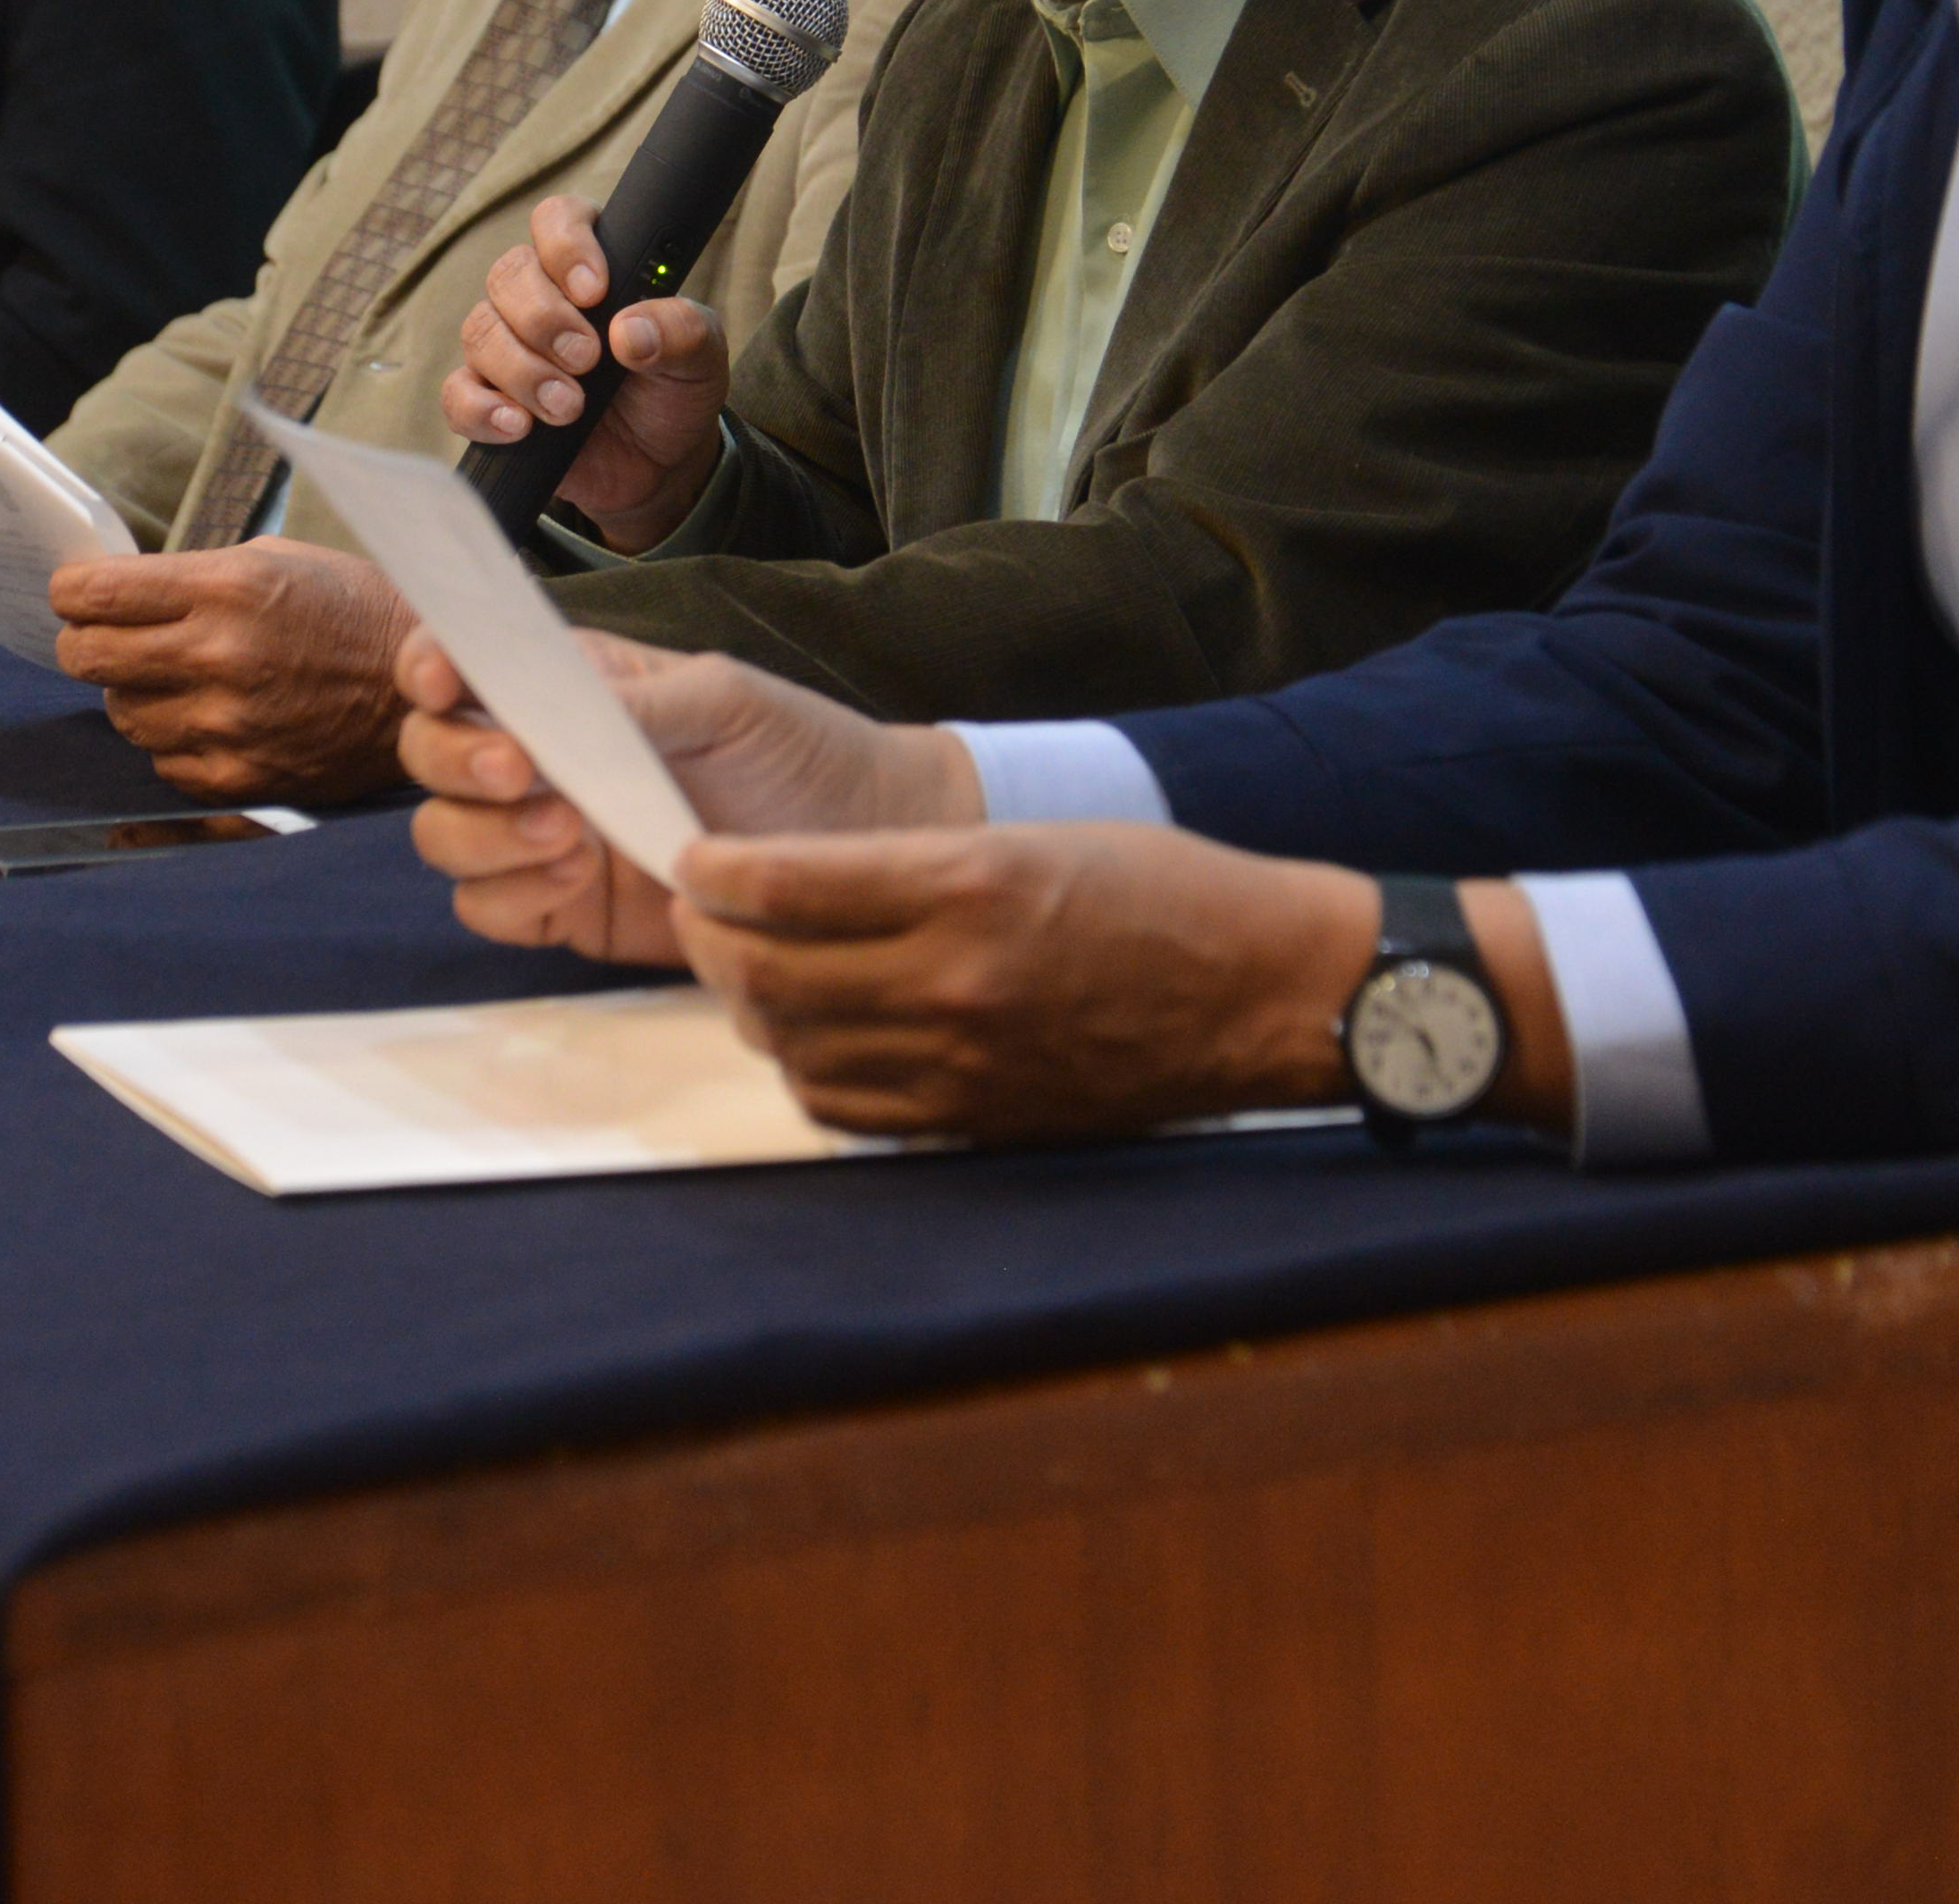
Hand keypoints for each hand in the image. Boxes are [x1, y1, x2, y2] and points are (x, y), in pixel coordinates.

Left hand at [50, 536, 420, 801]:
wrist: (432, 690)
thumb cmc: (355, 613)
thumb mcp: (278, 561)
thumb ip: (192, 577)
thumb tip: (113, 591)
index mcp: (228, 589)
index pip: (95, 595)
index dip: (71, 592)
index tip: (75, 595)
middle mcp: (221, 658)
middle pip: (86, 656)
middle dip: (86, 641)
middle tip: (105, 636)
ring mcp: (229, 725)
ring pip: (121, 713)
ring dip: (135, 694)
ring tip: (177, 678)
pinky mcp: (241, 778)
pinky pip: (163, 762)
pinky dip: (175, 740)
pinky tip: (211, 717)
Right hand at [396, 626, 968, 969]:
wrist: (858, 847)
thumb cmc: (796, 750)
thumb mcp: (726, 700)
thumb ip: (636, 699)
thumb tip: (550, 702)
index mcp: (569, 683)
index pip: (465, 661)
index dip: (431, 663)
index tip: (444, 681)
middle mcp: (540, 754)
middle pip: (432, 752)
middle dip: (457, 759)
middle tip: (522, 771)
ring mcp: (544, 835)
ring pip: (446, 835)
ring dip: (485, 834)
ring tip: (571, 836)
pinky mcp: (562, 909)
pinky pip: (488, 908)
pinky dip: (509, 895)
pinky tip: (575, 879)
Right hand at [443, 191, 731, 543]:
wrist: (659, 467)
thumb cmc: (674, 393)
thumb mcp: (700, 360)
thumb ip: (680, 333)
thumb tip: (629, 331)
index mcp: (592, 267)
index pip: (558, 220)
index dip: (566, 246)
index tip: (593, 292)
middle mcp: (541, 297)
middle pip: (508, 275)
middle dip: (544, 319)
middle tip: (587, 360)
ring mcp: (508, 348)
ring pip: (480, 331)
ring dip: (523, 371)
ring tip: (569, 408)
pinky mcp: (488, 401)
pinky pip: (457, 393)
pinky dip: (482, 409)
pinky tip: (519, 427)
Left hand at [668, 825, 1384, 1138]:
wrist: (1265, 992)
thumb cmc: (1162, 893)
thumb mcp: (1029, 839)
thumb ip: (906, 865)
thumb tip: (789, 885)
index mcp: (970, 885)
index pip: (785, 885)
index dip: (715, 872)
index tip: (693, 859)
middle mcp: (956, 979)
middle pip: (768, 975)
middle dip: (712, 941)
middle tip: (701, 914)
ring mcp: (964, 1060)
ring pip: (794, 1048)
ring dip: (752, 1009)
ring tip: (751, 972)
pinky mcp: (978, 1119)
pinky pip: (849, 1111)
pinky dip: (808, 1071)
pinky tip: (815, 1037)